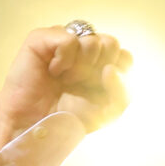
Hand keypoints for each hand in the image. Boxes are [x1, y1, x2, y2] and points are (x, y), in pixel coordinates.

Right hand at [0, 25, 133, 153]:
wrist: (39, 126)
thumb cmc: (70, 117)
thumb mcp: (108, 112)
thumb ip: (123, 92)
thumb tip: (111, 69)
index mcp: (102, 63)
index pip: (125, 57)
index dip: (118, 76)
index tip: (100, 92)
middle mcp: (84, 49)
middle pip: (112, 43)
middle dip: (101, 69)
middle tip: (82, 84)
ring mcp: (64, 41)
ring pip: (93, 40)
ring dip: (83, 67)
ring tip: (66, 79)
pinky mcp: (43, 39)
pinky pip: (69, 39)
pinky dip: (65, 60)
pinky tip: (54, 71)